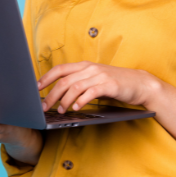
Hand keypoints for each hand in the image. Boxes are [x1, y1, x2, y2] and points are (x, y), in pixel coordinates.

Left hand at [38, 61, 158, 112]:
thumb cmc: (115, 83)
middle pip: (64, 80)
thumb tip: (59, 93)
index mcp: (84, 66)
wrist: (139, 83)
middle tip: (44, 106)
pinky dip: (81, 101)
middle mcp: (90, 68)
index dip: (46, 78)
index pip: (60, 69)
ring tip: (60, 110)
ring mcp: (100, 76)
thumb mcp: (94, 79)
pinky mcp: (109, 85)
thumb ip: (79, 82)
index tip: (36, 88)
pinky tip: (76, 108)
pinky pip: (90, 92)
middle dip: (51, 94)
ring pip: (75, 86)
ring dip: (64, 100)